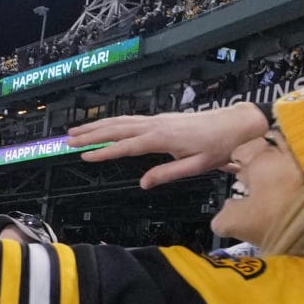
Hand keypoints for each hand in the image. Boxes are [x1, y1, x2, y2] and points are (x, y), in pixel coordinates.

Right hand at [67, 104, 270, 188]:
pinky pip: (131, 119)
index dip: (103, 152)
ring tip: (76, 131)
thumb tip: (143, 183)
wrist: (236, 124)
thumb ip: (167, 174)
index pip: (126, 146)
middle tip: (68, 140)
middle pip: (116, 128)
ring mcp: (158, 120)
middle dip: (91, 134)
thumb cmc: (219, 146)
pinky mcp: (161, 119)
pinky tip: (104, 126)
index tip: (84, 156)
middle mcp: (156, 125)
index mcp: (162, 138)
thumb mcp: (196, 166)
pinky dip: (113, 122)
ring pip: (121, 121)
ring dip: (97, 125)